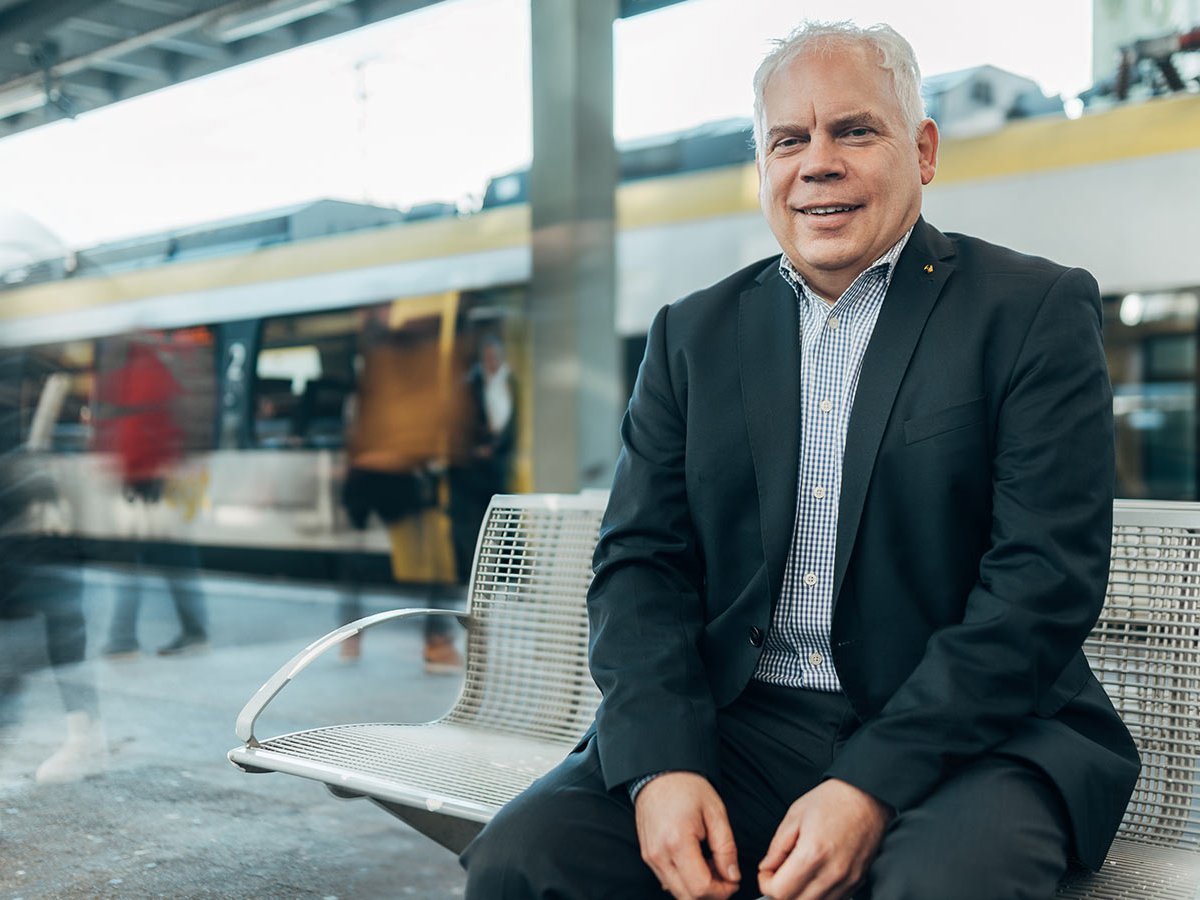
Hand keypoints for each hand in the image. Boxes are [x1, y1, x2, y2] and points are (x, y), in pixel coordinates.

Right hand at [635, 772, 740, 898]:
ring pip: (677, 892)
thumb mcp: (716, 812)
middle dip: (711, 893)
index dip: (721, 891)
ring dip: (697, 887)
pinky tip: (695, 862)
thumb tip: (732, 875)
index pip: (700, 888)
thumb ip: (726, 848)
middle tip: (725, 876)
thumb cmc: (686, 787)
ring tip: (710, 864)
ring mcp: (651, 857)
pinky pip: (667, 880)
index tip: (732, 881)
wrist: (659, 773)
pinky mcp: (648, 856)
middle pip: (687, 896)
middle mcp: (659, 854)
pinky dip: (684, 880)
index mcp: (677, 842)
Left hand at [757, 779, 891, 899]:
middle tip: (778, 873)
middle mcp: (832, 873)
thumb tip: (767, 866)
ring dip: (800, 894)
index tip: (766, 872)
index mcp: (813, 853)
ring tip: (797, 873)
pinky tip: (814, 875)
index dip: (766, 884)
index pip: (781, 892)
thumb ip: (778, 846)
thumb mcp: (795, 815)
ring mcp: (847, 880)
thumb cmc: (833, 800)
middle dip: (781, 891)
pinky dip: (818, 894)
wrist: (867, 797)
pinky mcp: (857, 882)